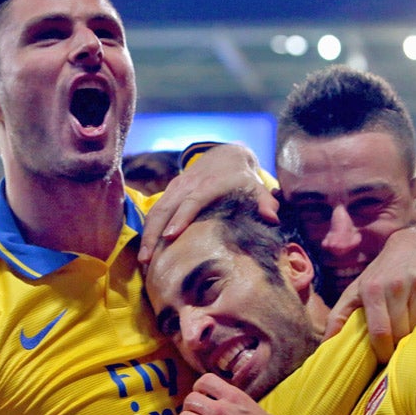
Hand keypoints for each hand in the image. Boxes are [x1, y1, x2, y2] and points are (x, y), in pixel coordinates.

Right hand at [138, 143, 277, 265]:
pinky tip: (146, 249)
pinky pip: (155, 210)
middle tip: (146, 259)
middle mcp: (188, 184)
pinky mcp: (170, 191)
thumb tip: (272, 218)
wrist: (226, 154)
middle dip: (153, 233)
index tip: (170, 237)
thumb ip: (265, 201)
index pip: (192, 201)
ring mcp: (176, 187)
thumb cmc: (242, 176)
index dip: (181, 218)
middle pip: (165, 208)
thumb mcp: (256, 185)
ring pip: (156, 210)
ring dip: (147, 234)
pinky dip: (148, 229)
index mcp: (208, 184)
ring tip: (143, 260)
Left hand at [324, 226, 415, 360]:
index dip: (384, 351)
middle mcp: (397, 283)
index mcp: (373, 288)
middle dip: (400, 342)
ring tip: (412, 326)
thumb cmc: (382, 274)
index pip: (381, 331)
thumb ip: (339, 316)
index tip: (385, 358)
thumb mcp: (357, 290)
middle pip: (402, 331)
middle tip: (399, 343)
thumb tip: (327, 345)